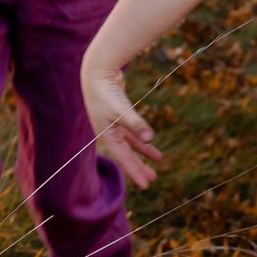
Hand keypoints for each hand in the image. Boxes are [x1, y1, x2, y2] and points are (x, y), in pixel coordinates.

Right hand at [81, 53, 160, 188]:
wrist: (97, 70)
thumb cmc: (106, 92)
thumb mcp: (122, 110)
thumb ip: (137, 124)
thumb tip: (151, 138)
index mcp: (106, 136)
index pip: (123, 158)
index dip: (134, 172)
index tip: (146, 185)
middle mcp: (109, 132)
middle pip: (126, 153)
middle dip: (139, 166)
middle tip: (153, 178)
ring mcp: (113, 123)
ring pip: (131, 142)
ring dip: (144, 151)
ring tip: (159, 160)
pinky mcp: (119, 114)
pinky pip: (132, 130)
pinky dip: (141, 136)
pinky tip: (150, 140)